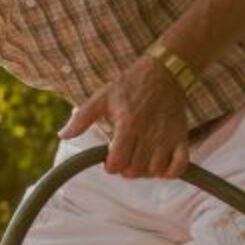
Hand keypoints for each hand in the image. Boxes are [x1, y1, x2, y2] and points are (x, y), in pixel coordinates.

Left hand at [59, 55, 190, 177]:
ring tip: (139, 159)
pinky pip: (180, 165)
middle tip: (124, 158)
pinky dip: (170, 171)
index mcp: (127, 126)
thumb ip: (81, 118)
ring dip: (145, 171)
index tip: (109, 157)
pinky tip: (160, 165)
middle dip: (125, 169)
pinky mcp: (182, 137)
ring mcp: (167, 137)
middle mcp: (149, 134)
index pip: (117, 163)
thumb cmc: (129, 85)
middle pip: (135, 170)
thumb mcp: (101, 98)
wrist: (164, 73)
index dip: (110, 165)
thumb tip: (62, 135)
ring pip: (155, 171)